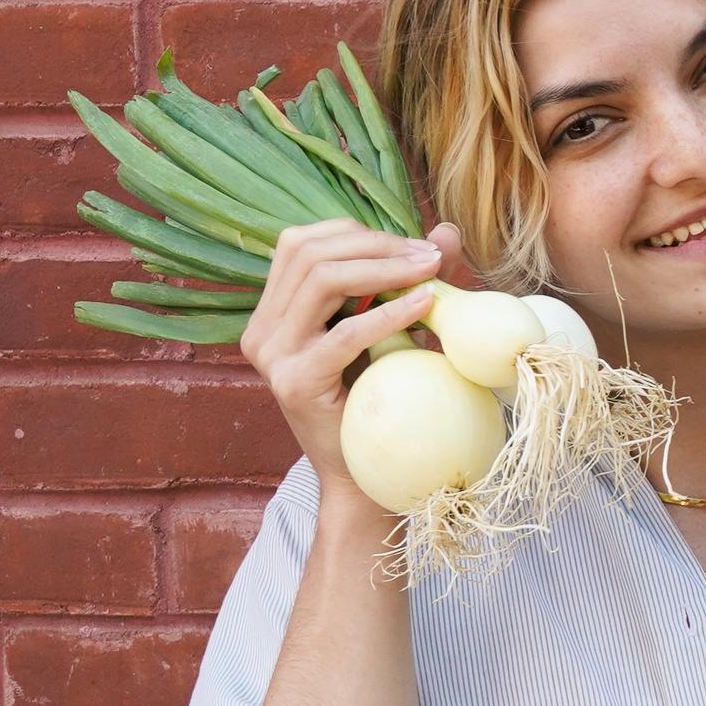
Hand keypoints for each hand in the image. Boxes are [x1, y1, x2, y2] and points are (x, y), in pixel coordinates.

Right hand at [241, 218, 449, 514]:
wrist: (363, 474)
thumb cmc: (380, 396)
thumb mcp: (392, 328)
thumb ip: (411, 279)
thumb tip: (445, 230)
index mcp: (272, 310)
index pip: (301, 243)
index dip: (359, 234)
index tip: (415, 246)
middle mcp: (261, 329)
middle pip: (308, 253)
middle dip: (375, 246)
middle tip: (430, 256)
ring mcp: (271, 356)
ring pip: (320, 281)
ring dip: (383, 269)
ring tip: (430, 273)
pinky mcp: (294, 382)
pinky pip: (343, 334)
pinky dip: (388, 312)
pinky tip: (424, 304)